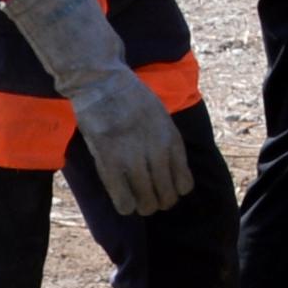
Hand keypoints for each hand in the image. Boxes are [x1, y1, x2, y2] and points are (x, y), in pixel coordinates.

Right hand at [63, 64, 191, 212]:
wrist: (103, 82)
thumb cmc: (131, 98)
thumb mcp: (161, 117)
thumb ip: (167, 143)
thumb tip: (173, 173)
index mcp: (172, 140)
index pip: (184, 184)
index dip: (175, 190)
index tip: (165, 187)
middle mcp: (157, 152)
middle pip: (167, 197)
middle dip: (159, 201)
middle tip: (149, 196)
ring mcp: (134, 159)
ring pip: (147, 203)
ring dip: (143, 205)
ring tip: (135, 198)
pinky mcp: (110, 164)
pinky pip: (124, 201)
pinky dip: (125, 205)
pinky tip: (122, 197)